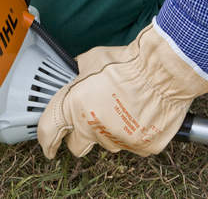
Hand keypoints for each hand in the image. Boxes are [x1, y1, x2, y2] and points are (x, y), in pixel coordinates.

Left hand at [38, 20, 207, 158]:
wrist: (161, 70)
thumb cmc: (127, 63)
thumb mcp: (90, 60)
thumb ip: (78, 75)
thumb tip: (77, 75)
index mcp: (73, 107)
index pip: (49, 132)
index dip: (46, 141)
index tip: (49, 147)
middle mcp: (91, 127)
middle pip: (77, 146)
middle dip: (81, 136)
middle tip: (92, 120)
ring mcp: (117, 139)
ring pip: (106, 143)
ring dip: (109, 131)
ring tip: (123, 107)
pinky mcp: (141, 146)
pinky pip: (132, 144)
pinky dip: (134, 133)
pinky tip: (140, 113)